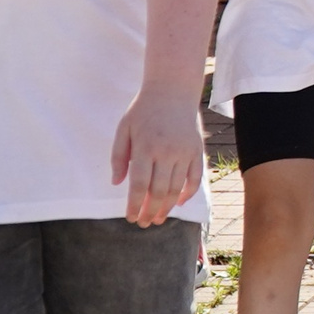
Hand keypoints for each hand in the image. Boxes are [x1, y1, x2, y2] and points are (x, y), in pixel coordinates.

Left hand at [111, 80, 204, 226]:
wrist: (172, 91)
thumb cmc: (144, 110)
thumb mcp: (123, 129)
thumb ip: (118, 157)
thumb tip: (116, 183)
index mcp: (145, 147)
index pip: (139, 185)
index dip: (135, 205)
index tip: (131, 218)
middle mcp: (167, 151)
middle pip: (159, 191)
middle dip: (150, 211)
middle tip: (144, 223)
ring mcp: (184, 152)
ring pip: (177, 188)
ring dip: (167, 207)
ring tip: (159, 218)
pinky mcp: (196, 151)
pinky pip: (195, 177)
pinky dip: (188, 193)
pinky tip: (178, 203)